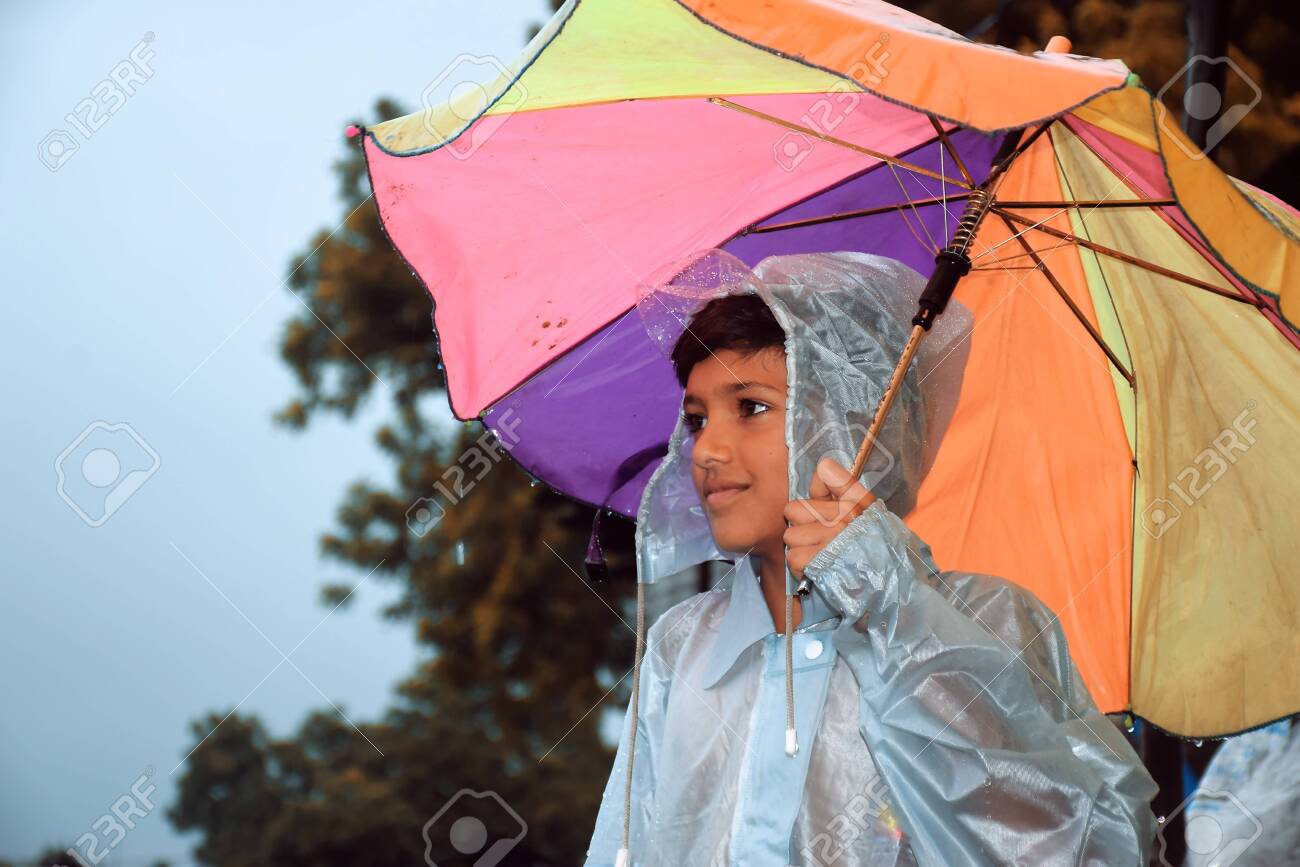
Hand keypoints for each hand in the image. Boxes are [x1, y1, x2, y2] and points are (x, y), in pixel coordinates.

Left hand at [784, 458, 877, 579]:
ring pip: (791, 537)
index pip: (825, 477)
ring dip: (801, 551)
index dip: (817, 496)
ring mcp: (831, 543)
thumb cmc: (874, 549)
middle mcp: (844, 519)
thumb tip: (824, 465)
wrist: (891, 587)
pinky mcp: (820, 565)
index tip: (830, 514)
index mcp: (856, 503)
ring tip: (821, 558)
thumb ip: (841, 487)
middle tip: (822, 541)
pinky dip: (802, 569)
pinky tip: (819, 571)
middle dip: (803, 527)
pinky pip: (793, 559)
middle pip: (793, 510)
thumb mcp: (866, 513)